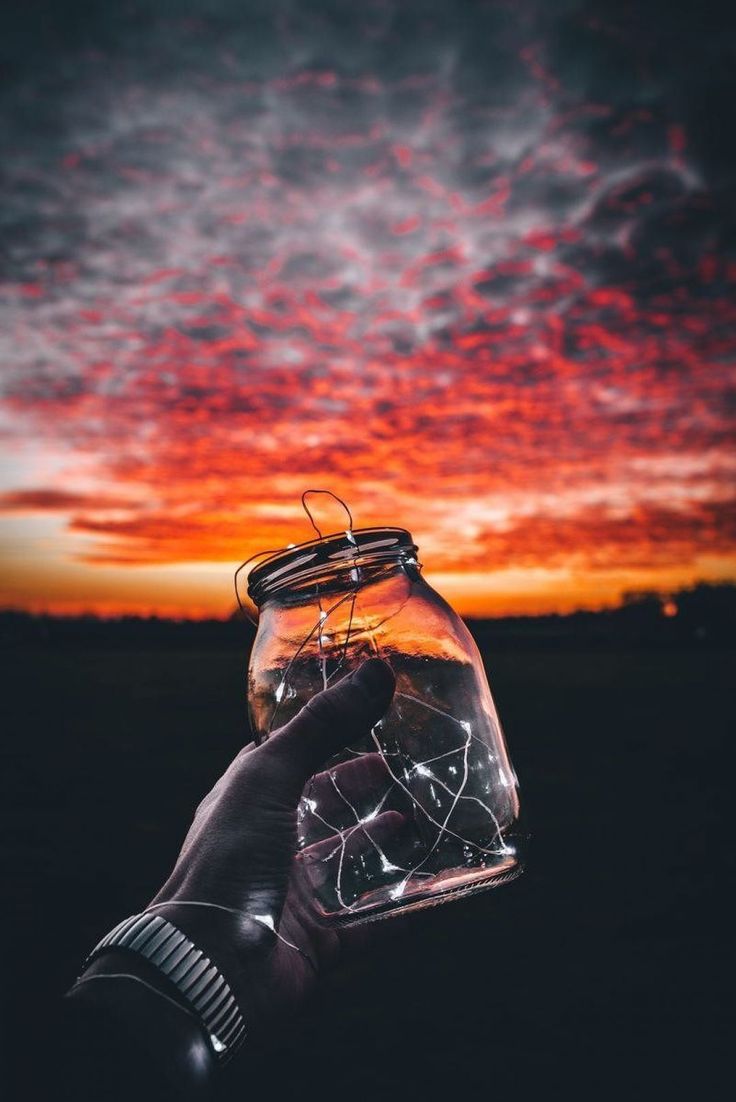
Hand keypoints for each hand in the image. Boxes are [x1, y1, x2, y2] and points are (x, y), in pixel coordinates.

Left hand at [147, 658, 397, 1043]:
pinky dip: (407, 906)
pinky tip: (441, 888)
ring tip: (421, 819)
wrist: (207, 964)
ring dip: (382, 841)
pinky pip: (374, 922)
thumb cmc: (227, 859)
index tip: (369, 715)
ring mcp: (294, 892)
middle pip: (323, 807)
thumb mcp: (269, 777)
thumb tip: (378, 670)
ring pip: (348, 861)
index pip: (291, 757)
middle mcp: (269, 842)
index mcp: (249, 800)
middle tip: (404, 766)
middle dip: (361, 787)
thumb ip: (322, 725)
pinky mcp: (320, 940)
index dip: (326, 735)